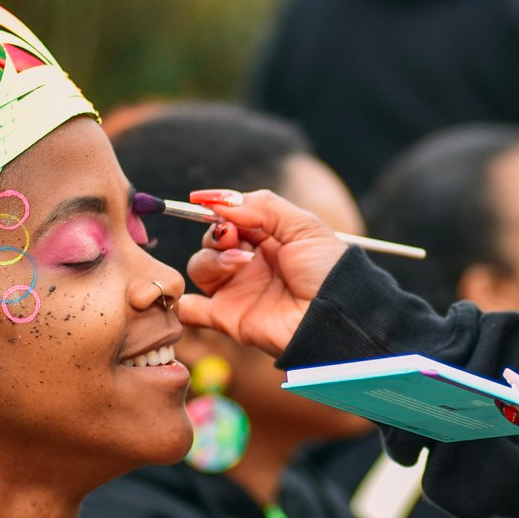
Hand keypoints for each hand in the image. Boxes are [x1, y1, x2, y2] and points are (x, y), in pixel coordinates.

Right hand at [179, 189, 348, 357]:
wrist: (335, 316)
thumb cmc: (327, 271)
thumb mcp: (304, 226)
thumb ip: (263, 206)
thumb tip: (219, 200)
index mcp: (267, 238)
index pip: (230, 217)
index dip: (219, 210)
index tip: (206, 203)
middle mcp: (248, 263)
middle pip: (211, 240)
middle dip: (217, 234)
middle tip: (235, 238)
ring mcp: (237, 290)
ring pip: (199, 267)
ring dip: (211, 260)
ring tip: (240, 263)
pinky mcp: (228, 317)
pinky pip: (193, 310)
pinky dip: (182, 304)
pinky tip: (190, 296)